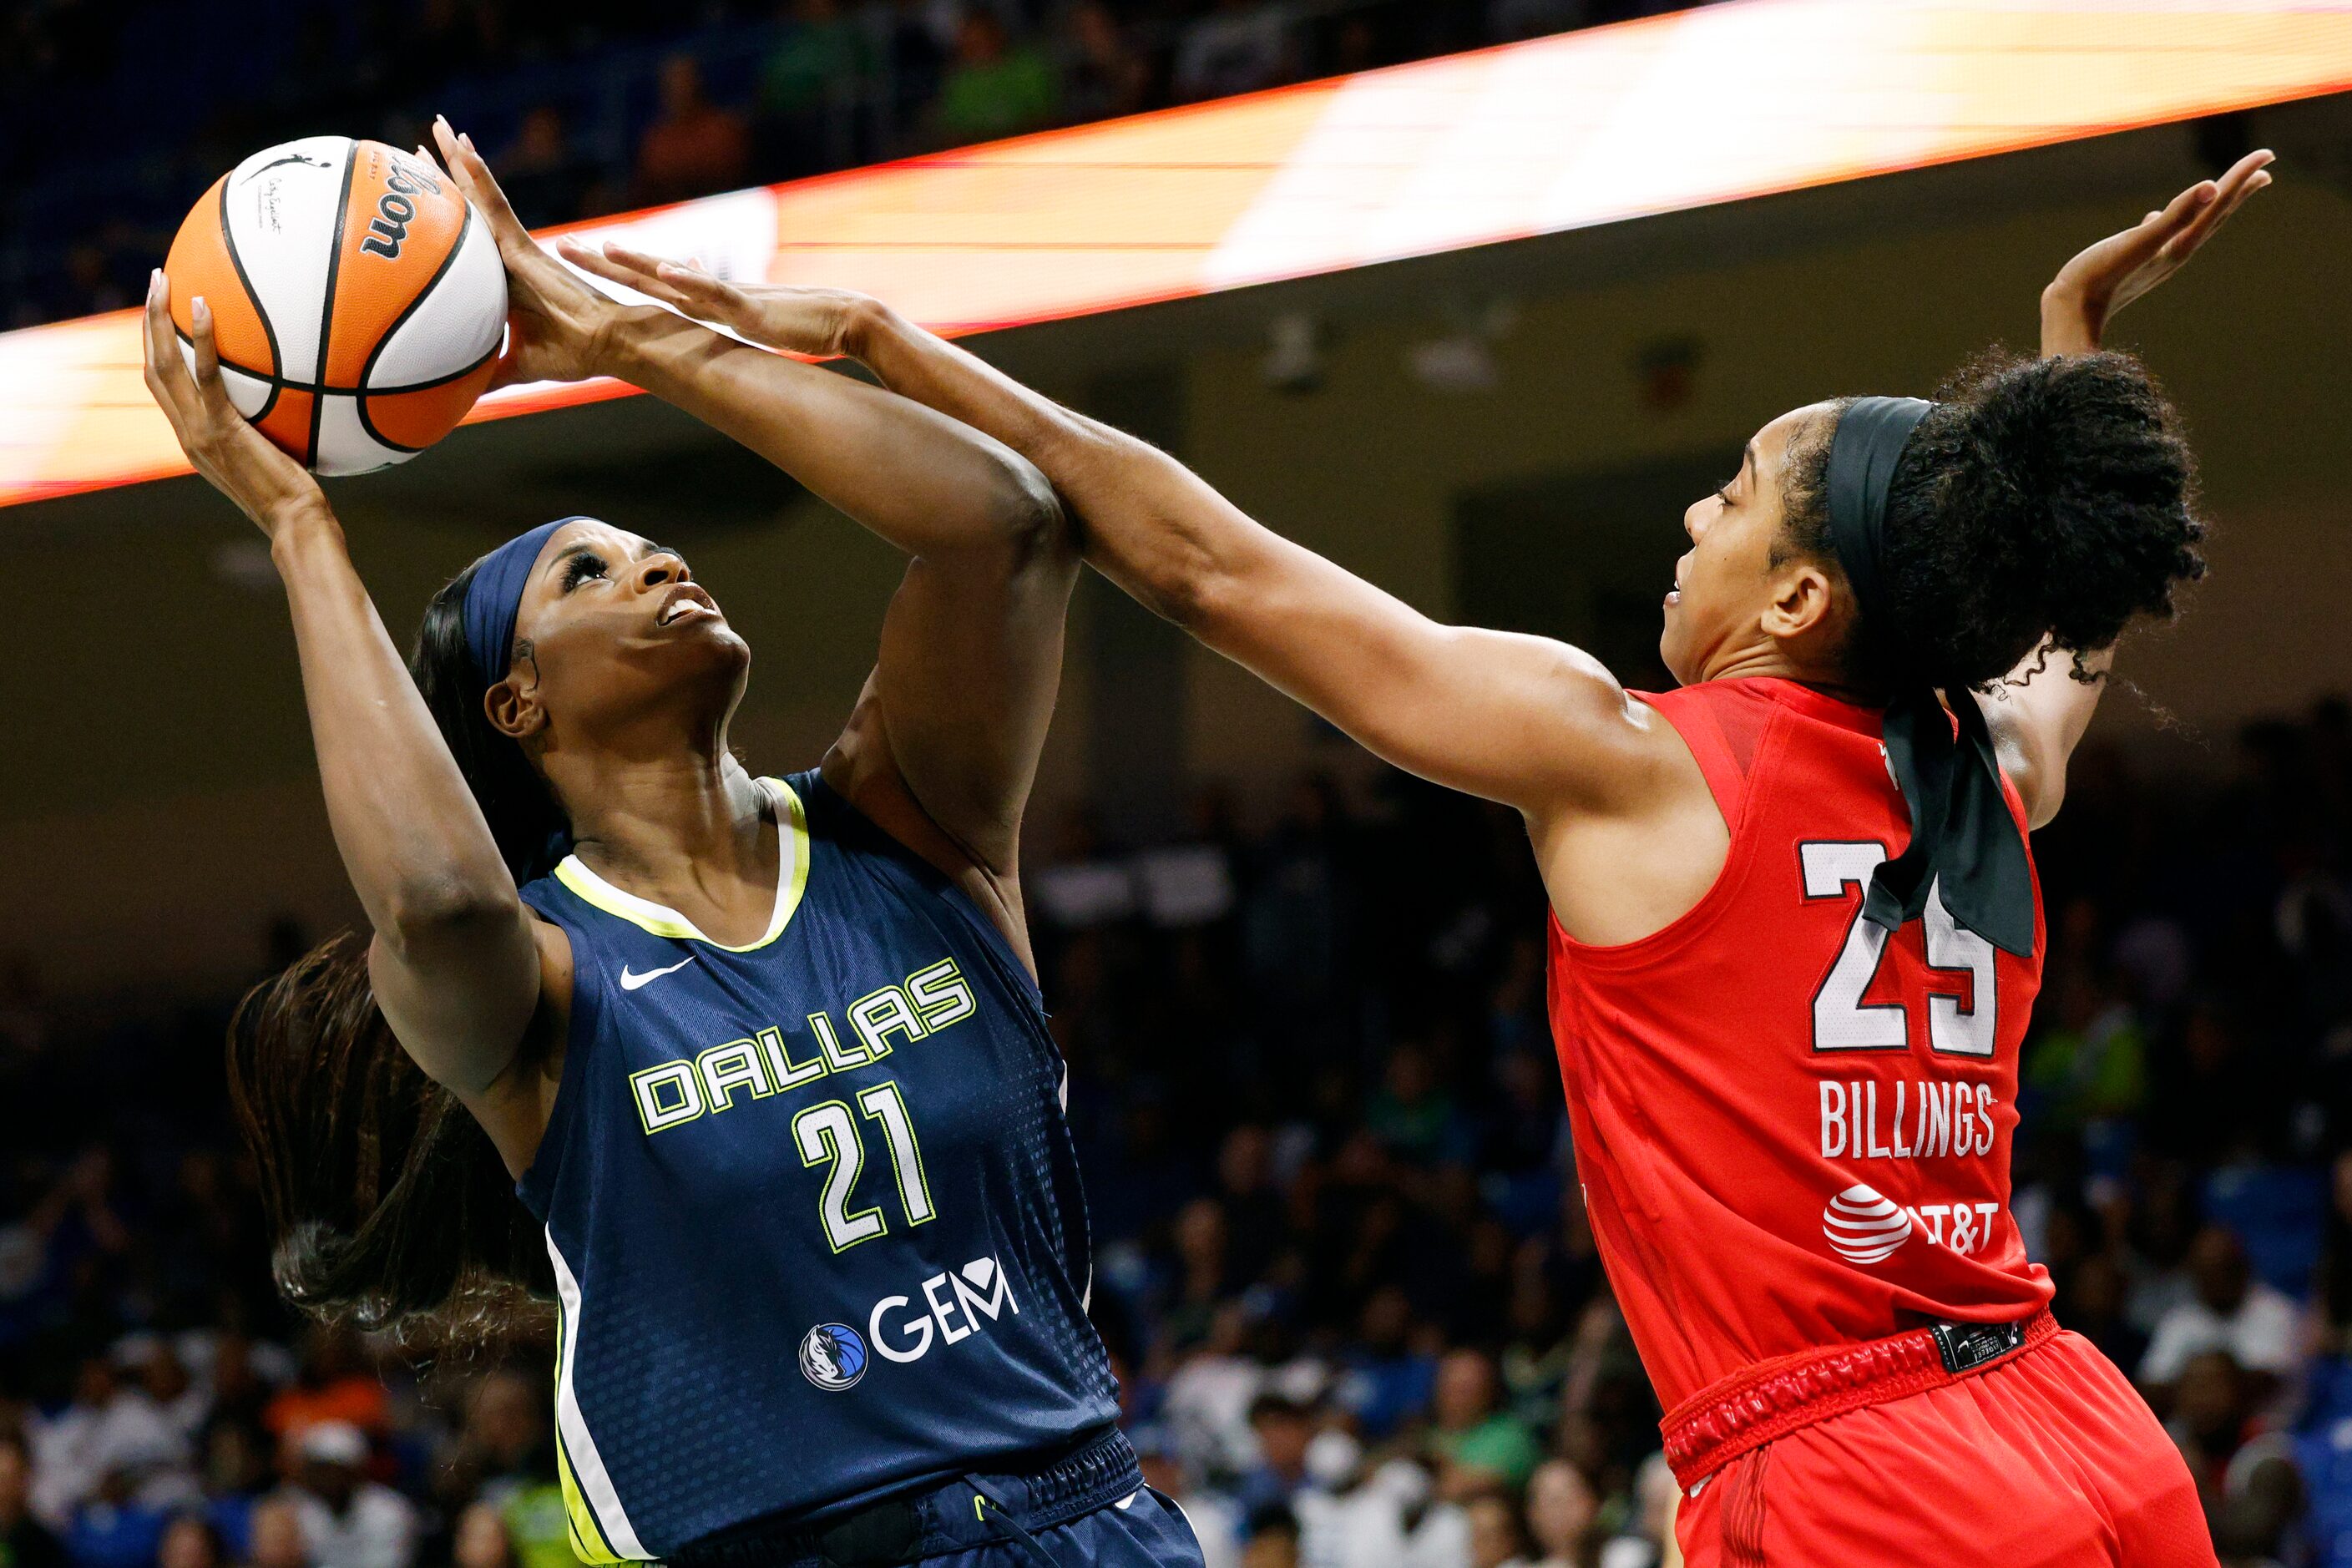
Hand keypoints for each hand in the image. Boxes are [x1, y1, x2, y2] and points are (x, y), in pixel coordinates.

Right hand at [142, 268, 330, 537]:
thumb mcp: (271, 457)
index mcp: (192, 439)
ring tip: (161, 280)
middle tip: (155, 281)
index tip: (160, 315)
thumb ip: (263, 429)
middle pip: (151, 368)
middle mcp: (186, 433)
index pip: (162, 388)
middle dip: (147, 322)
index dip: (155, 349)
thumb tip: (290, 398)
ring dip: (157, 318)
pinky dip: (200, 338)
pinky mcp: (221, 428)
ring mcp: (198, 431)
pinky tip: (202, 306)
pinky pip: (205, 375)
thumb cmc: (297, 496)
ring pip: (163, 365)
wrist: (296, 523)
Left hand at [429, 118, 627, 386]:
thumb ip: (489, 376)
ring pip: (479, 196)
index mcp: (503, 276)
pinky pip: (495, 205)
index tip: (421, 185)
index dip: (445, 210)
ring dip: (459, 161)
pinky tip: (463, 149)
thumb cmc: (571, 353)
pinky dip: (479, 178)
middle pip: (469, 205)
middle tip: (424, 137)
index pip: (467, 236)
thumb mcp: (515, 367)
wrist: (604, 345)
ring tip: (439, 128)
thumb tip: (459, 403)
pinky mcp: (525, 245)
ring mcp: (516, 245)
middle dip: (447, 171)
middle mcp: (507, 253)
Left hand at [559, 239, 875, 360]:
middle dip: (606, 261)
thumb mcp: (750, 308)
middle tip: (564, 246)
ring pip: (676, 279)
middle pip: (649, 274)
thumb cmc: (803, 317)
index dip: (613, 268)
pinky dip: (691, 281)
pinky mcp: (754, 310)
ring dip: (641, 264)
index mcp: (708, 298)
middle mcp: (712, 294)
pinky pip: (718, 294)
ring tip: (605, 248)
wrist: (847, 318)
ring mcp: (731, 299)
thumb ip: (717, 293)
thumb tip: (690, 268)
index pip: (650, 281)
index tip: (577, 253)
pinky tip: (666, 272)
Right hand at [2041, 150, 2272, 354]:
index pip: (2218, 203)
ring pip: (2190, 226)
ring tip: (2219, 190)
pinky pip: (2160, 236)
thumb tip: (2211, 187)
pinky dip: (2168, 221)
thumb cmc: (2096, 279)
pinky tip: (2155, 217)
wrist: (2067, 316)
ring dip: (2209, 205)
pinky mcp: (2131, 263)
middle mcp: (2173, 253)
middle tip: (2264, 169)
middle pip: (2214, 215)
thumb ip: (2174, 216)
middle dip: (2239, 190)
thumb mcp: (2134, 244)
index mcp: (2179, 245)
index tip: (2266, 154)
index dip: (2242, 177)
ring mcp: (2153, 259)